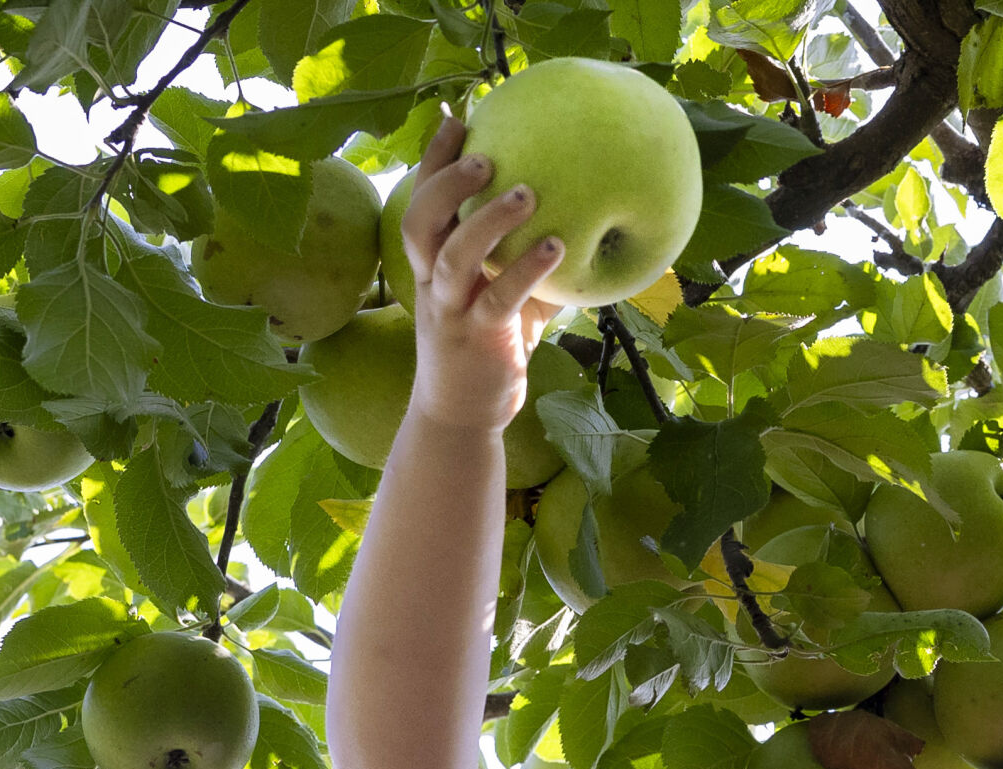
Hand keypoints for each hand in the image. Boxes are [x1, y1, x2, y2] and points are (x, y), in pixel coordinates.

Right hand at [401, 116, 562, 431]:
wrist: (462, 416)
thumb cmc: (488, 350)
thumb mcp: (503, 300)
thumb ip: (526, 265)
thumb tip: (581, 225)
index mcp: (432, 267)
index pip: (422, 201)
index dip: (433, 160)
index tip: (457, 118)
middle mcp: (433, 283)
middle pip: (421, 220)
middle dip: (447, 181)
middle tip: (484, 153)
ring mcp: (451, 311)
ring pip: (456, 256)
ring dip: (488, 221)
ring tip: (525, 193)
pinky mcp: (478, 339)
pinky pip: (500, 300)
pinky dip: (527, 271)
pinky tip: (556, 246)